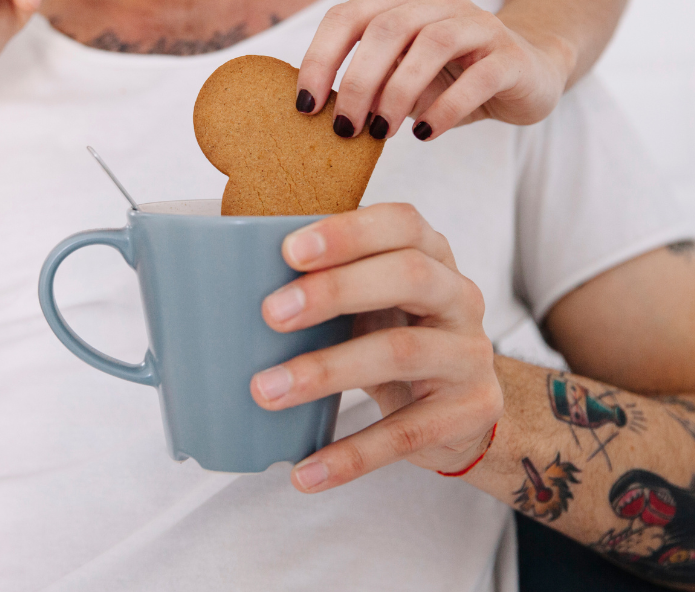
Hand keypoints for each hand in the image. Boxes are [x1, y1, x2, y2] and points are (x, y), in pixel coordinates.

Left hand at [249, 203, 503, 491]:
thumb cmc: (395, 333)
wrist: (463, 407)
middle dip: (334, 291)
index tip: (289, 250)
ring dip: (326, 371)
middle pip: (408, 275)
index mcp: (431, 254)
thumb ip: (324, 282)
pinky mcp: (469, 411)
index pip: (401, 223)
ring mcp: (469, 354)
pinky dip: (350, 454)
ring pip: (401, 351)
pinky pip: (405, 434)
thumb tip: (225, 284)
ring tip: (267, 391)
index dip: (348, 232)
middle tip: (270, 314)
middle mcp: (459, 295)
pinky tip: (306, 471)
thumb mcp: (370, 298)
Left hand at [296, 0, 570, 140]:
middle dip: (358, 82)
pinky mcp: (510, 56)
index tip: (306, 106)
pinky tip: (425, 133)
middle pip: (386, 28)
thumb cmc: (452, 77)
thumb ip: (367, 81)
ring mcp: (479, 24)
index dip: (320, 59)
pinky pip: (477, 77)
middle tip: (344, 129)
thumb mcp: (401, 76)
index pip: (347, 17)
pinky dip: (446, 107)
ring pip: (431, 44)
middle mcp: (439, 2)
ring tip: (381, 134)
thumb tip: (318, 111)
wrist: (530, 71)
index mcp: (402, 1)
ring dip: (398, 93)